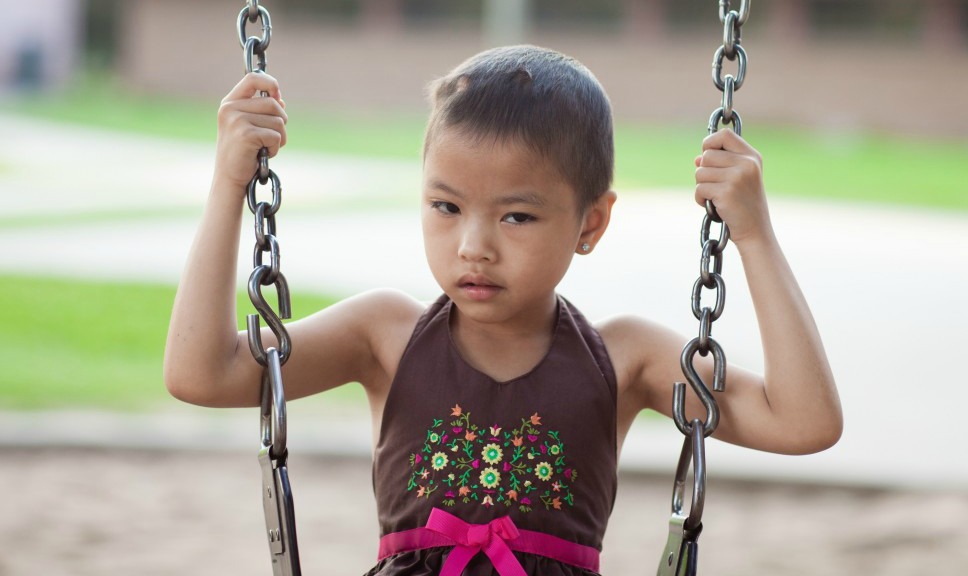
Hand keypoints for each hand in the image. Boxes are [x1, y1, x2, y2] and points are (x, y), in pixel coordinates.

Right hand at [214, 72, 287, 189]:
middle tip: (270, 138)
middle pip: (273, 103)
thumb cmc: (243, 153)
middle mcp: (230, 108)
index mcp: (230, 102)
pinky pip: (276, 136)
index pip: (253, 78)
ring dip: (279, 138)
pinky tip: (263, 155)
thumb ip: (262, 111)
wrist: (230, 177)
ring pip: (278, 121)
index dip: (271, 83)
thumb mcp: (250, 126)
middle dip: (281, 122)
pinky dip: (275, 148)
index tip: (278, 96)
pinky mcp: (246, 134)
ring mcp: (237, 120)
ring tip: (265, 147)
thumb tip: (280, 100)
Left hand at [694, 129, 771, 246]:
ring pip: (700, 172)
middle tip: (715, 185)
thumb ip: (720, 165)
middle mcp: (746, 164)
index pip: (724, 135)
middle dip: (704, 171)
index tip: (707, 155)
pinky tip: (712, 206)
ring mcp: (737, 177)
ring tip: (715, 197)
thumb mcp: (738, 179)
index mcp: (751, 157)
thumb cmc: (743, 204)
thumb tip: (697, 159)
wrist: (755, 230)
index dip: (710, 142)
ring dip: (701, 186)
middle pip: (707, 155)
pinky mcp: (726, 192)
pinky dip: (700, 199)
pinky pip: (699, 188)